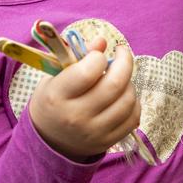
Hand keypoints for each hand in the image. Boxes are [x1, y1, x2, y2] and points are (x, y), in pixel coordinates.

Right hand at [28, 42, 140, 160]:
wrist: (49, 140)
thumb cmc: (53, 100)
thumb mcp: (55, 76)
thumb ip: (77, 55)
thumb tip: (102, 41)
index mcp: (57, 96)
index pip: (88, 72)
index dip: (99, 57)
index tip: (98, 56)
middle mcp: (76, 116)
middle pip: (115, 85)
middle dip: (124, 62)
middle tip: (122, 54)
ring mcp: (94, 132)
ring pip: (128, 100)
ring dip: (129, 83)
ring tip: (120, 78)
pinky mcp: (108, 142)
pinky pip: (133, 118)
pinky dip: (133, 103)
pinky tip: (123, 96)